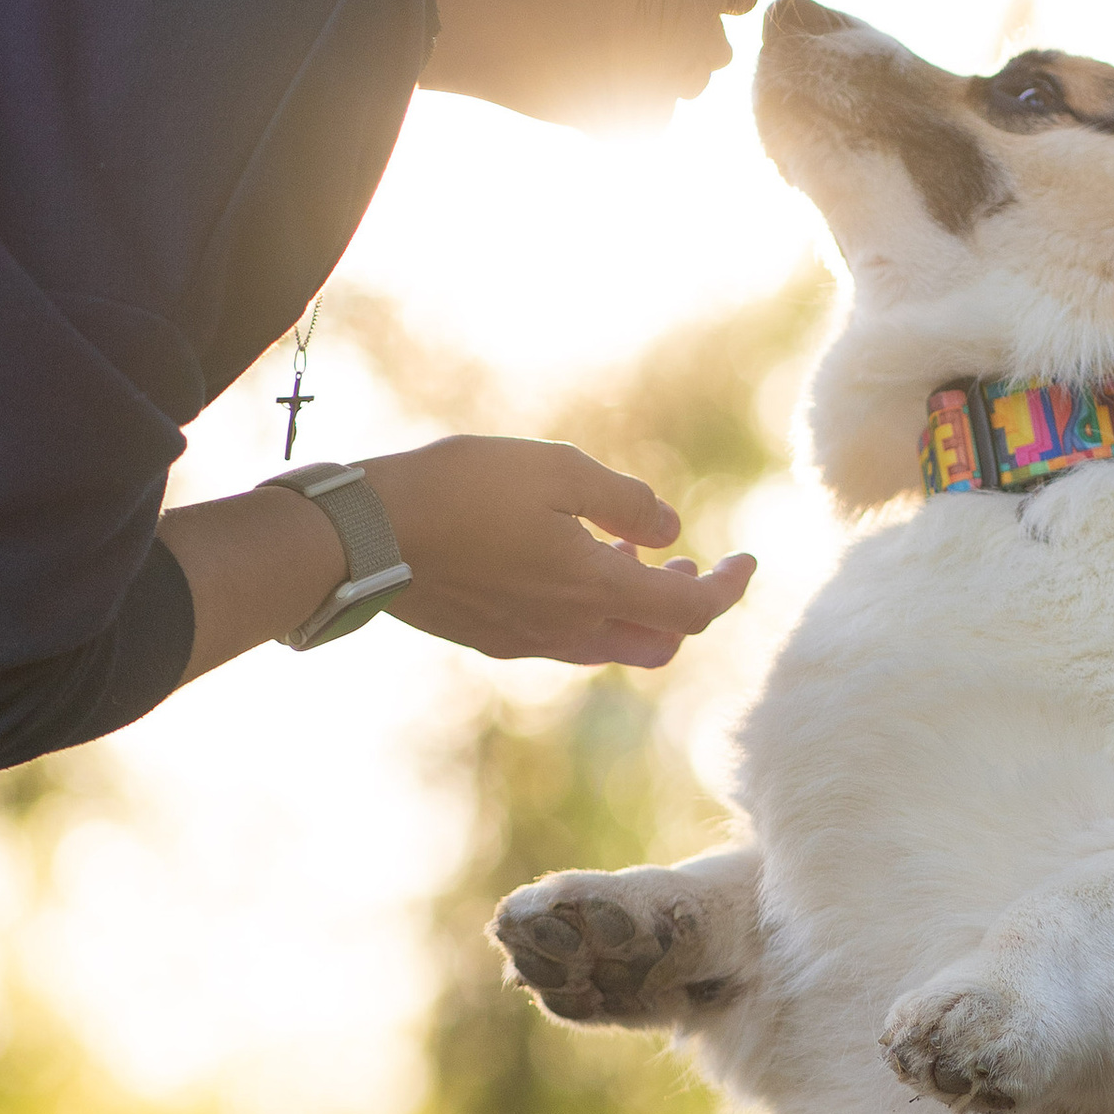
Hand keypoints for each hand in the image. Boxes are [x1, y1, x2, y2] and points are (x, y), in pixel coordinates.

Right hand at [362, 437, 754, 668]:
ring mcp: (526, 642)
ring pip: (608, 644)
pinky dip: (587, 609)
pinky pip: (561, 639)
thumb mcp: (556, 469)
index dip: (731, 587)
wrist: (365, 535)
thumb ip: (625, 502)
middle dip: (685, 607)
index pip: (693, 611)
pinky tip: (564, 563)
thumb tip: (670, 528)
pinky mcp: (490, 639)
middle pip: (657, 642)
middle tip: (688, 563)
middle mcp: (568, 630)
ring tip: (623, 552)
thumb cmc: (461, 489)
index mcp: (595, 589)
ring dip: (634, 607)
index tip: (748, 559)